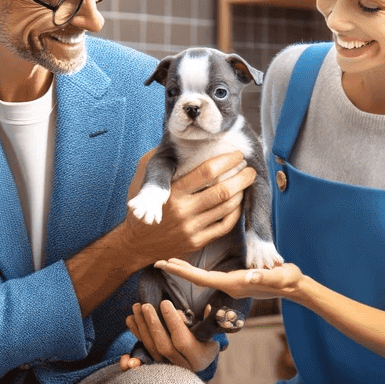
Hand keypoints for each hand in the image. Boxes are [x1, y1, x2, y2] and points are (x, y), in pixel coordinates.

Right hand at [118, 150, 255, 266]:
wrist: (135, 243)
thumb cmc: (141, 205)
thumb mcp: (144, 177)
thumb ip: (161, 158)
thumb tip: (182, 140)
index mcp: (172, 191)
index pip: (207, 171)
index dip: (227, 161)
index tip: (237, 155)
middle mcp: (184, 210)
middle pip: (222, 190)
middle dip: (242, 177)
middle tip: (249, 169)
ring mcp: (192, 228)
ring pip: (227, 208)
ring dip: (241, 193)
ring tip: (244, 183)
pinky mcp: (197, 242)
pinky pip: (224, 226)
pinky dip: (235, 212)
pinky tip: (237, 203)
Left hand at [118, 300, 219, 372]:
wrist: (202, 354)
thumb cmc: (208, 337)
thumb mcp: (212, 331)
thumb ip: (208, 321)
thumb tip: (207, 308)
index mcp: (199, 358)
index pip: (182, 341)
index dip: (173, 322)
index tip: (165, 303)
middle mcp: (183, 366)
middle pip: (163, 346)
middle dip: (153, 324)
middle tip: (146, 305)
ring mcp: (168, 366)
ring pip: (151, 348)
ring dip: (141, 326)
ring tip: (136, 307)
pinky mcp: (157, 363)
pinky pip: (143, 349)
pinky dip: (136, 334)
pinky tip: (130, 320)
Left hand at [155, 258, 308, 301]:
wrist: (296, 287)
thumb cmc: (288, 280)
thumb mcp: (279, 276)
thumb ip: (265, 277)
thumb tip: (249, 277)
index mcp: (234, 283)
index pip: (202, 278)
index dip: (182, 270)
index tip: (164, 263)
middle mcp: (229, 285)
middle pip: (197, 278)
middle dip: (177, 269)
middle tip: (156, 260)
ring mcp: (232, 284)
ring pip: (202, 277)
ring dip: (185, 269)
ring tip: (168, 261)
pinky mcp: (235, 280)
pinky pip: (210, 275)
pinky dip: (197, 269)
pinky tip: (191, 264)